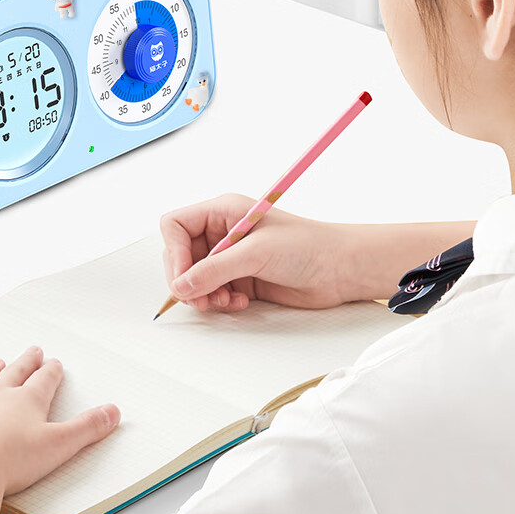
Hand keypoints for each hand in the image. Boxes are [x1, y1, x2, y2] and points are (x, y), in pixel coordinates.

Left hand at [0, 346, 120, 496]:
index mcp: (26, 401)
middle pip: (14, 374)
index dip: (51, 372)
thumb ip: (87, 428)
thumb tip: (112, 413)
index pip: (43, 381)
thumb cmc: (9, 461)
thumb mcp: (59, 446)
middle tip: (32, 352)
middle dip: (26, 363)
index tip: (54, 364)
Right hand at [160, 193, 367, 313]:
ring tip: (223, 301)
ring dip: (204, 294)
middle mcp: (224, 232)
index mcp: (224, 211)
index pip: (176, 226)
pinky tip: (238, 302)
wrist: (340, 268)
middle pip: (182, 255)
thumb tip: (182, 285)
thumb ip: (215, 269)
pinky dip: (219, 301)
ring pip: (196, 278)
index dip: (175, 253)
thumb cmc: (308, 245)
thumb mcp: (256, 253)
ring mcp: (232, 256)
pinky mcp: (242, 278)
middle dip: (188, 279)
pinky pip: (213, 292)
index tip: (184, 277)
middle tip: (200, 298)